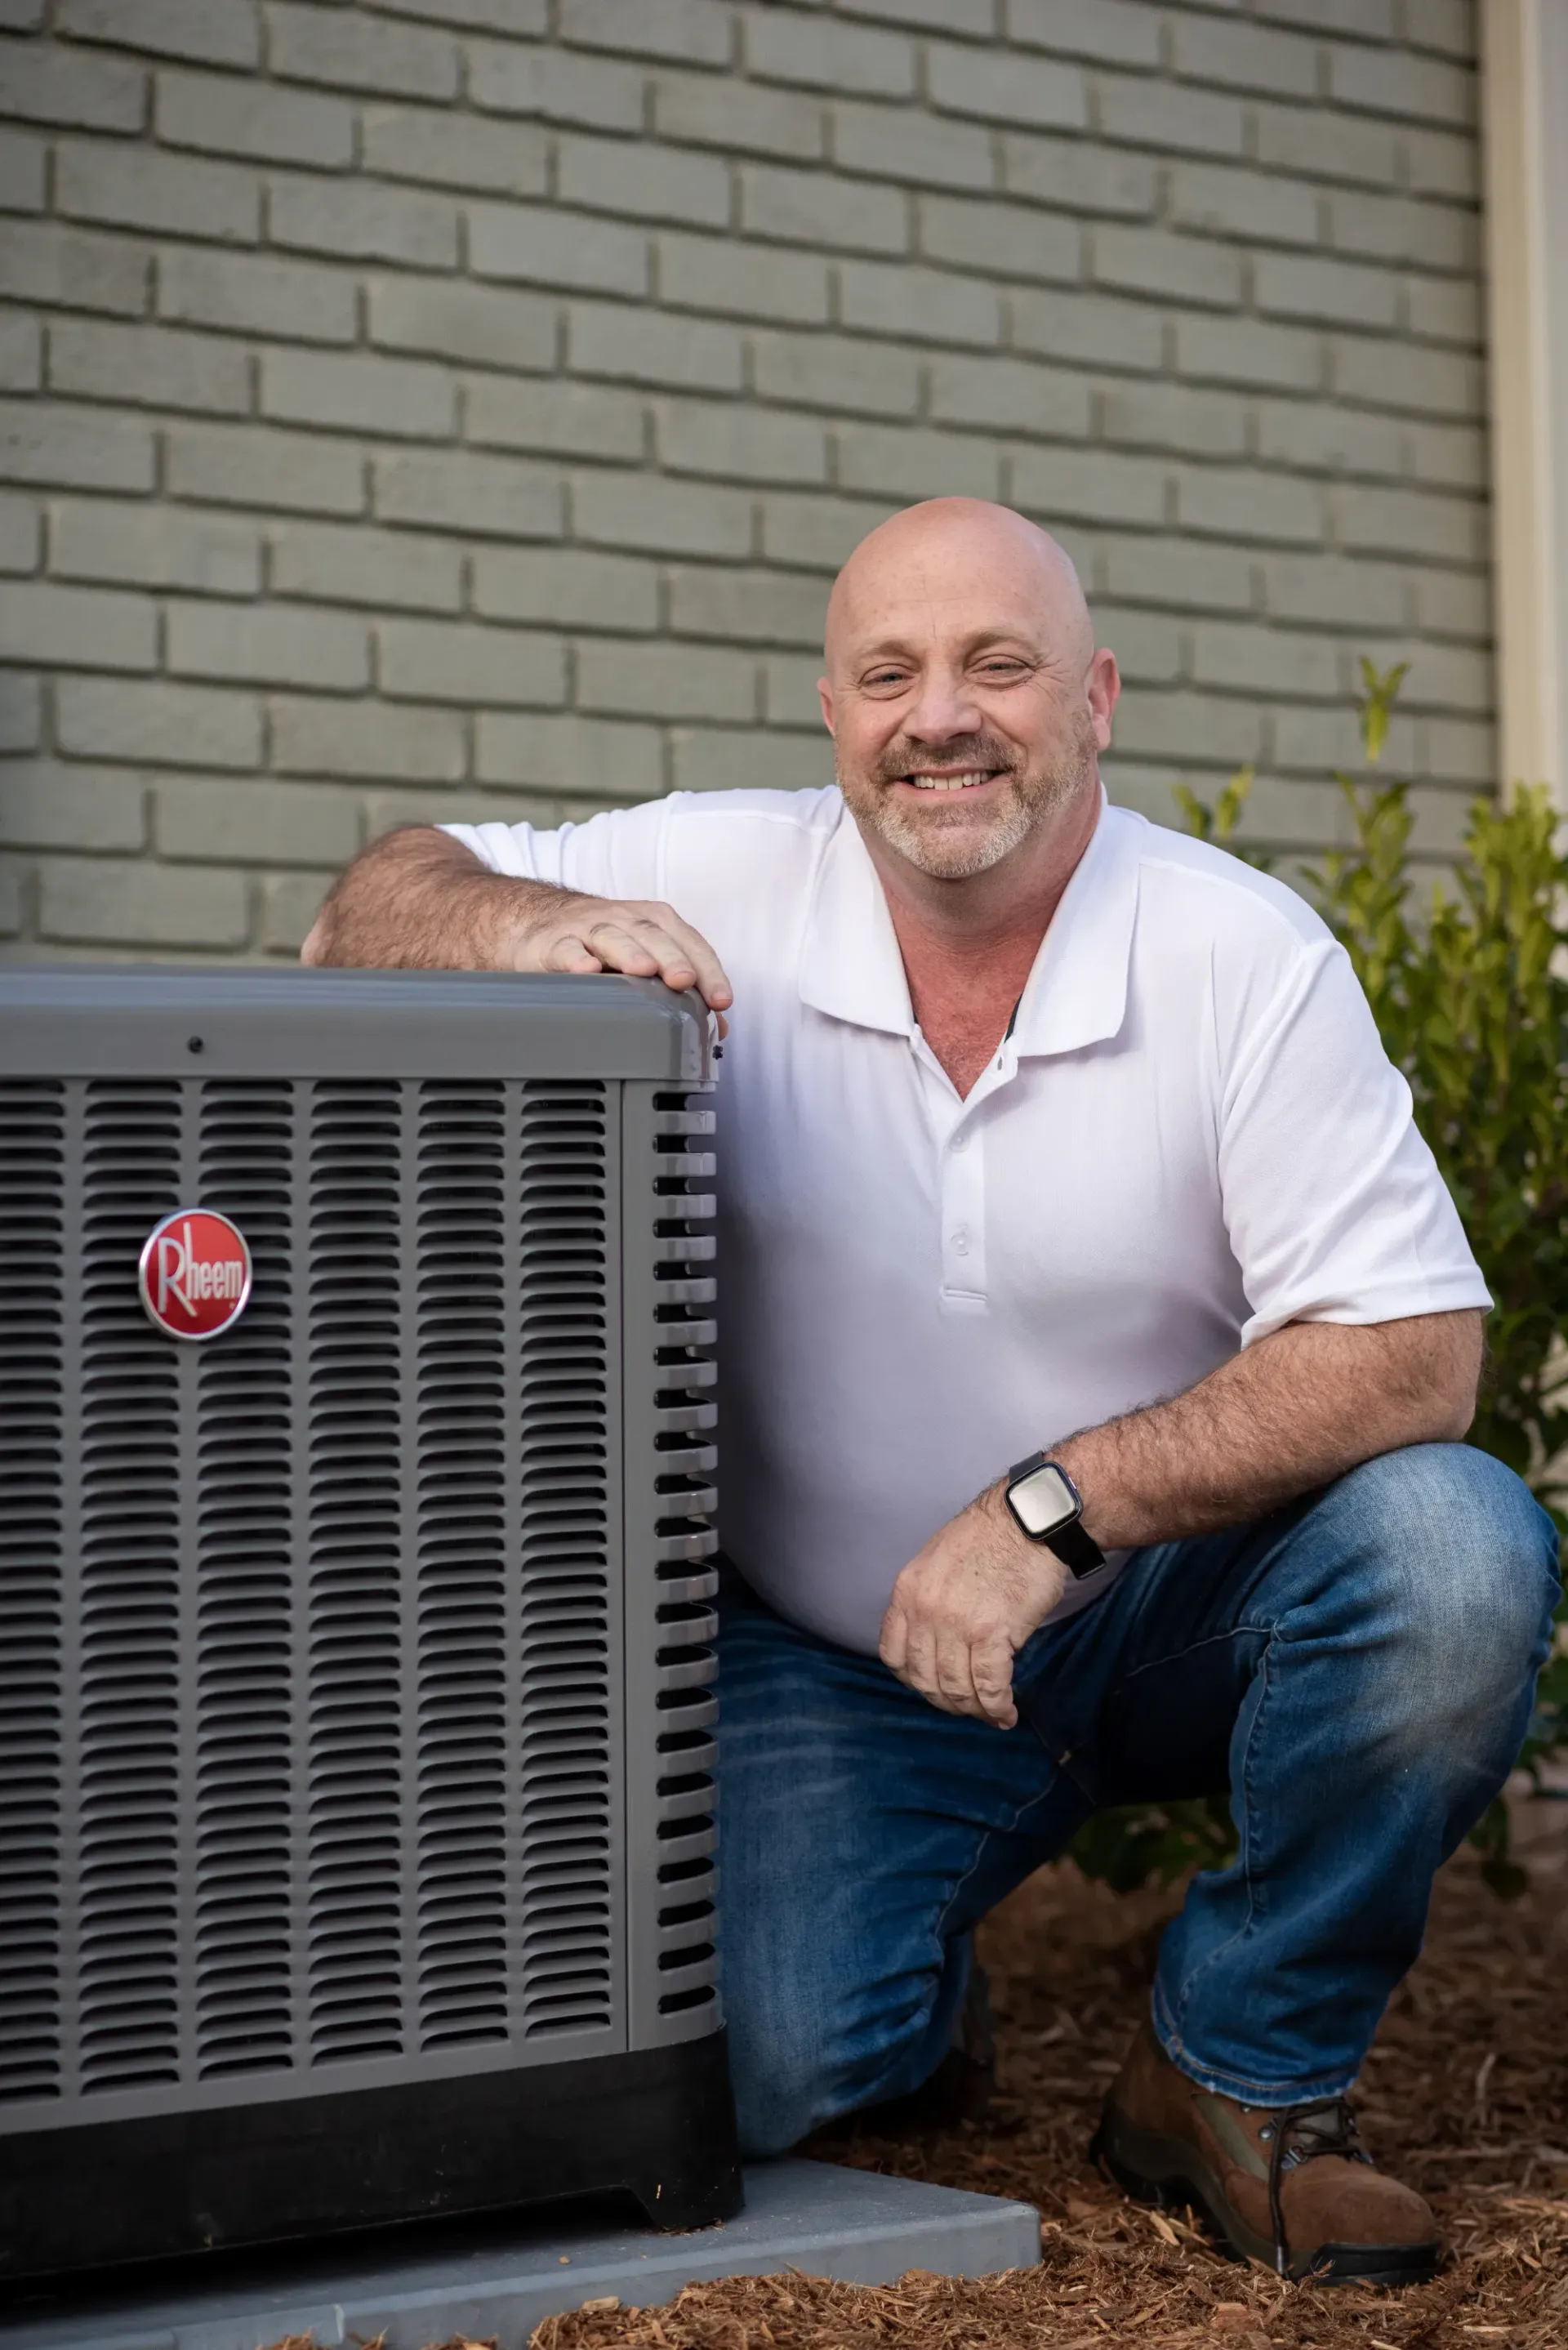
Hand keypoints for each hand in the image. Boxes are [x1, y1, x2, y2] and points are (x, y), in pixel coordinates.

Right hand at [517, 894, 732, 1029]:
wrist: (543, 923)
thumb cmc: (604, 946)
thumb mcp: (646, 960)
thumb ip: (682, 992)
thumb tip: (715, 1028)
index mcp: (655, 924)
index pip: (690, 943)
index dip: (708, 970)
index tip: (720, 1000)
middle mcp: (624, 921)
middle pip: (652, 935)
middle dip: (671, 958)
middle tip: (684, 980)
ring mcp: (588, 929)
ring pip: (611, 937)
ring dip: (629, 952)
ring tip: (643, 971)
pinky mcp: (554, 943)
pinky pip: (566, 949)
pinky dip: (576, 959)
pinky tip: (587, 971)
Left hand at [878, 1484, 1065, 1728]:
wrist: (1028, 1520)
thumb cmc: (989, 1536)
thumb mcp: (936, 1561)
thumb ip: (927, 1600)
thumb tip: (935, 1640)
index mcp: (907, 1591)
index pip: (892, 1654)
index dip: (912, 1678)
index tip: (932, 1684)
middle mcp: (925, 1612)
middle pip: (925, 1679)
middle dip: (946, 1700)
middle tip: (967, 1705)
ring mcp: (956, 1625)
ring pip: (956, 1689)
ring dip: (974, 1709)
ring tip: (990, 1712)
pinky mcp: (992, 1634)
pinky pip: (989, 1687)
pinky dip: (997, 1708)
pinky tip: (1007, 1713)